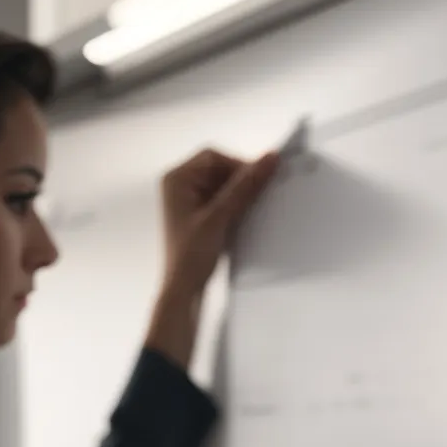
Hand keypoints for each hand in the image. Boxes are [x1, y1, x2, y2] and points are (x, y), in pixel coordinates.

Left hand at [158, 146, 280, 296]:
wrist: (183, 289)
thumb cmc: (192, 253)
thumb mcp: (220, 217)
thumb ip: (245, 186)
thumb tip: (270, 158)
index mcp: (176, 178)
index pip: (213, 157)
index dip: (238, 165)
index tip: (260, 181)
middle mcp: (179, 184)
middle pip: (217, 168)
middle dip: (239, 180)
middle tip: (258, 196)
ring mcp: (188, 199)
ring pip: (221, 184)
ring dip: (239, 193)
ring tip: (251, 208)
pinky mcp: (198, 214)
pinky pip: (220, 198)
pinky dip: (234, 204)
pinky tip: (243, 216)